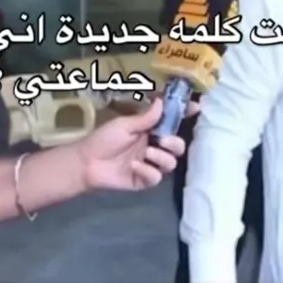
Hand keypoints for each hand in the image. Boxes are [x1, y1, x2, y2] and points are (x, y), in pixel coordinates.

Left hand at [77, 97, 198, 190]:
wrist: (87, 162)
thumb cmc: (103, 139)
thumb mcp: (124, 125)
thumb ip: (145, 117)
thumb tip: (162, 102)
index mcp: (149, 131)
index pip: (172, 122)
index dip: (184, 115)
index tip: (195, 108)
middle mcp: (153, 147)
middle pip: (178, 146)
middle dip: (175, 143)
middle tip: (162, 140)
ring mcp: (150, 165)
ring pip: (171, 163)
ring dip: (162, 157)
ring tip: (147, 153)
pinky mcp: (144, 180)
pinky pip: (156, 177)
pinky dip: (148, 171)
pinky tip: (134, 166)